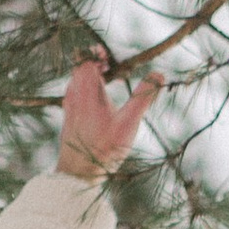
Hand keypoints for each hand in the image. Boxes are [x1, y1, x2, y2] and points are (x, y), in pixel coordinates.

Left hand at [57, 54, 159, 181]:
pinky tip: (97, 105)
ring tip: (105, 84)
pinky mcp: (68, 119)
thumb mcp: (128, 123)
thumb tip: (159, 75)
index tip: (110, 59)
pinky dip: (85, 92)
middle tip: (111, 69)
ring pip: (76, 82)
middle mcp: (74, 95)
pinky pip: (74, 96)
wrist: (78, 174)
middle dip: (95, 65)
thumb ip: (143, 97)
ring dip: (90, 79)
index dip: (98, 55)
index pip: (87, 60)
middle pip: (80, 69)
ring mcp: (69, 107)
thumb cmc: (104, 148)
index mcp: (87, 90)